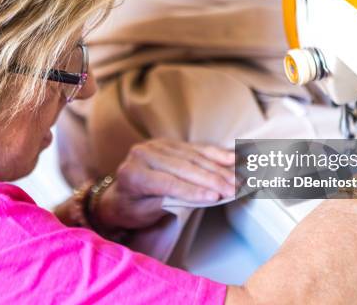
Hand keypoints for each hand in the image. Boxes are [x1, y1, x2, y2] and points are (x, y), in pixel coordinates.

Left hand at [94, 138, 235, 229]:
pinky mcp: (168, 143)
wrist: (118, 196)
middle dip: (212, 179)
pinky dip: (215, 154)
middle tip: (234, 189)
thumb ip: (168, 203)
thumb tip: (199, 198)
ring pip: (193, 156)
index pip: (168, 182)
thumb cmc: (131, 209)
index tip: (215, 198)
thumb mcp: (145, 213)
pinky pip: (195, 148)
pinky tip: (232, 158)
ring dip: (218, 168)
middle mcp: (142, 154)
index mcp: (132, 174)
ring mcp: (155, 145)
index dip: (193, 190)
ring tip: (238, 178)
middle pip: (183, 167)